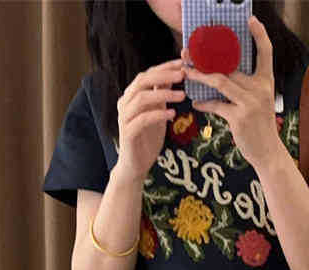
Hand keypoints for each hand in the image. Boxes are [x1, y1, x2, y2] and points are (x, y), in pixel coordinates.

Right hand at [115, 58, 185, 180]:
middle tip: (183, 75)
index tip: (183, 63)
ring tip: (182, 96)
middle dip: (164, 76)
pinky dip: (158, 115)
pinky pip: (142, 119)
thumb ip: (162, 96)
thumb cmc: (147, 139)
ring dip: (163, 94)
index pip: (148, 74)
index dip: (165, 67)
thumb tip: (175, 76)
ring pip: (142, 98)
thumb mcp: (158, 113)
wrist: (135, 166)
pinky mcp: (127, 133)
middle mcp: (125, 103)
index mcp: (132, 95)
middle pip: (142, 81)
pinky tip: (172, 114)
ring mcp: (124, 117)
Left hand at [184, 16, 281, 171]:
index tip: (251, 19)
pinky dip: (204, 103)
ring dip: (200, 76)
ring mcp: (250, 103)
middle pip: (230, 66)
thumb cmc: (260, 126)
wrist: (268, 153)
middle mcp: (260, 89)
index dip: (259, 34)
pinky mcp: (239, 118)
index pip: (266, 52)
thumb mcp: (258, 102)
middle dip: (207, 58)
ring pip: (220, 81)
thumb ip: (244, 87)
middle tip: (189, 52)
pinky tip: (195, 102)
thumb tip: (220, 75)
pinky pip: (216, 105)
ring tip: (187, 72)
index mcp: (266, 82)